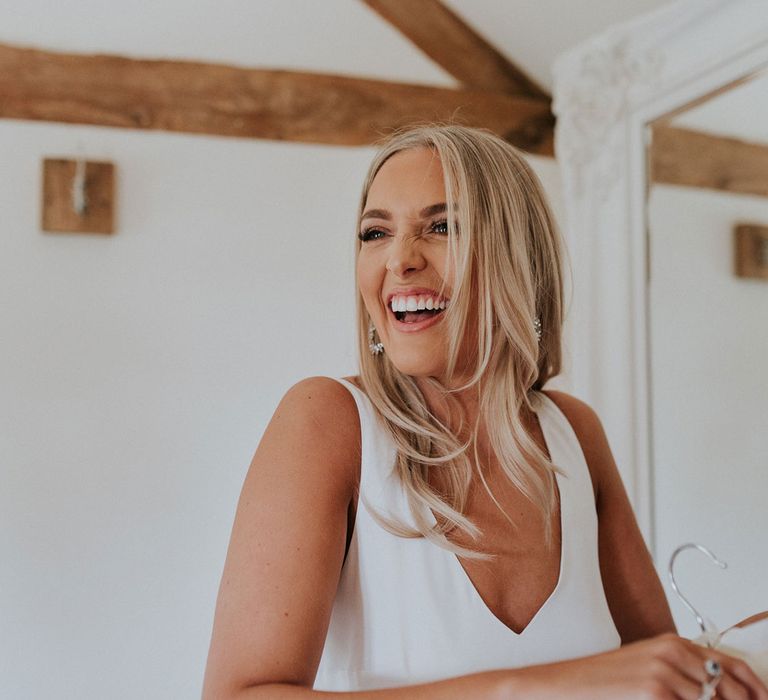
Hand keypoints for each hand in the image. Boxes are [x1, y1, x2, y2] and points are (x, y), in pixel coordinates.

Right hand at [508, 632, 767, 699]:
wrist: (570, 683)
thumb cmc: (609, 680)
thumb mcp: (650, 667)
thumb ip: (686, 674)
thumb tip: (718, 692)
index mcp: (673, 642)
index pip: (731, 666)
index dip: (755, 688)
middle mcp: (672, 653)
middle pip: (727, 690)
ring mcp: (664, 674)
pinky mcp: (655, 694)